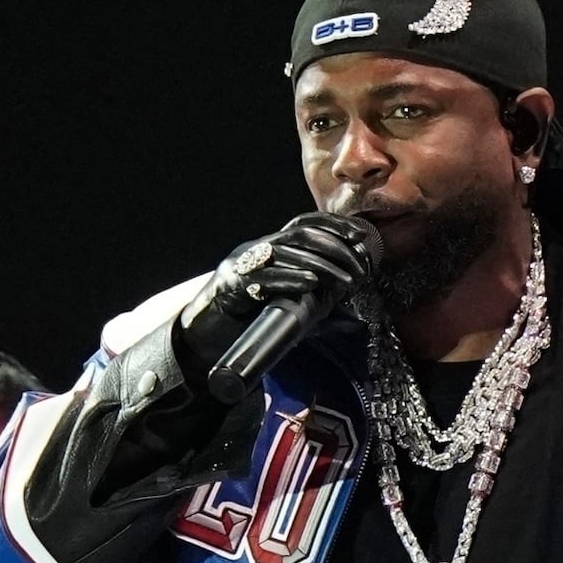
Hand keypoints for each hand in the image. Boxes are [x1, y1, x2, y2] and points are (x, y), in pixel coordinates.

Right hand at [174, 212, 378, 383]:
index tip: (361, 236)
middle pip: (301, 235)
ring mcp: (242, 265)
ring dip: (321, 266)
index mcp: (270, 249)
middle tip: (359, 269)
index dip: (335, 225)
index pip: (306, 224)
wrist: (201, 338)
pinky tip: (310, 284)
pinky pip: (262, 278)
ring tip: (346, 280)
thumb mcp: (287, 311)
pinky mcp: (230, 286)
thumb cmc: (244, 322)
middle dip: (336, 248)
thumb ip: (316, 311)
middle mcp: (257, 249)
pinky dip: (288, 279)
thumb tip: (352, 321)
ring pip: (285, 253)